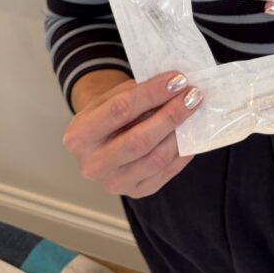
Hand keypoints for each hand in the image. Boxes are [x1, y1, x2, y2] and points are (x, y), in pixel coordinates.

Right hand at [62, 70, 203, 198]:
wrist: (100, 141)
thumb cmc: (108, 114)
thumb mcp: (112, 96)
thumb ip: (138, 92)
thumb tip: (175, 86)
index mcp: (79, 136)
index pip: (119, 111)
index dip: (152, 94)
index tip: (177, 80)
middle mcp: (93, 164)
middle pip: (139, 140)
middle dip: (171, 115)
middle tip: (192, 95)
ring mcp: (114, 183)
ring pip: (156, 158)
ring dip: (181, 132)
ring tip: (194, 110)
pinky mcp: (136, 192)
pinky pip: (167, 171)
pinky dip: (183, 150)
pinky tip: (191, 132)